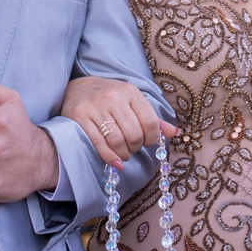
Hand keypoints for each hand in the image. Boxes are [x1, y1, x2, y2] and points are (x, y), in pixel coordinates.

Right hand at [61, 75, 175, 167]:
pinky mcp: (80, 116)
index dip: (152, 138)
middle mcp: (113, 97)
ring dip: (124, 154)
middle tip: (133, 148)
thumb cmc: (109, 97)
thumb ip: (152, 118)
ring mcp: (95, 106)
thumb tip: (174, 133)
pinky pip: (99, 143)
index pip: (150, 121)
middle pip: (134, 134)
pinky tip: (115, 161)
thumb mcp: (131, 101)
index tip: (148, 142)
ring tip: (124, 153)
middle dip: (136, 147)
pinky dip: (110, 157)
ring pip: (117, 140)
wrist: (77, 88)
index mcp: (130, 91)